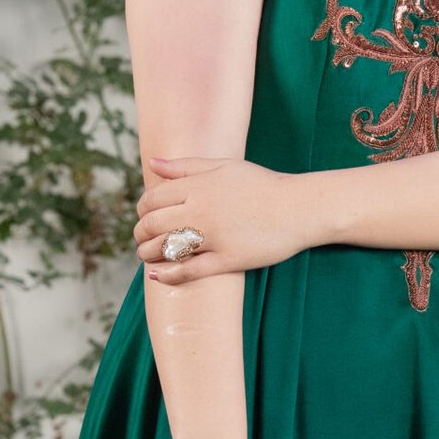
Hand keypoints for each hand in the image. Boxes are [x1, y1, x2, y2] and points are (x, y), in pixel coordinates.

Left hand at [136, 154, 309, 278]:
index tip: (144, 217)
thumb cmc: (262, 185)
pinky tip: (159, 275)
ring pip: (166, 249)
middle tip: (141, 239)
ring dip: (148, 254)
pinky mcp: (227, 259)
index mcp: (197, 186)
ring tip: (148, 256)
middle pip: (152, 225)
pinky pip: (189, 271)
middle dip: (140, 234)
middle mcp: (200, 210)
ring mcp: (213, 236)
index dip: (141, 211)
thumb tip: (152, 164)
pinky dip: (169, 275)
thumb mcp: (224, 166)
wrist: (299, 207)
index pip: (152, 200)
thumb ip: (186, 166)